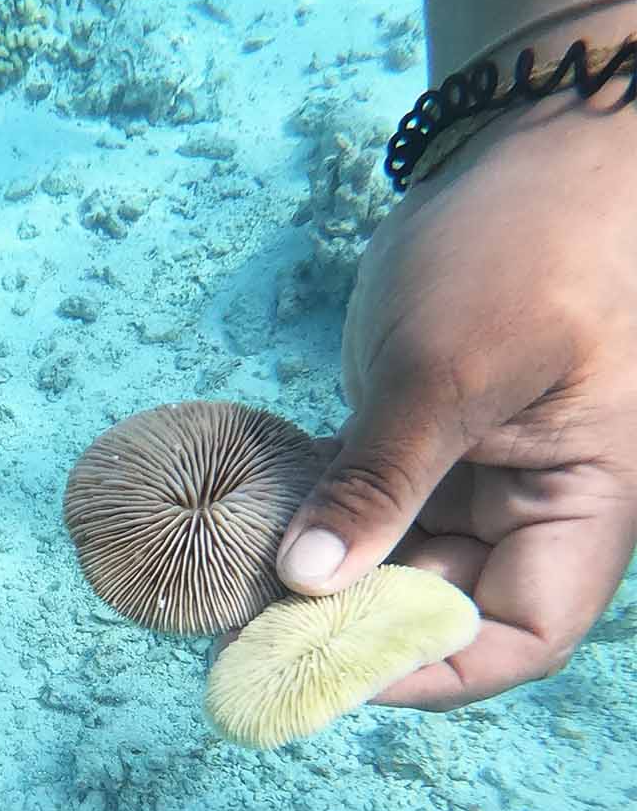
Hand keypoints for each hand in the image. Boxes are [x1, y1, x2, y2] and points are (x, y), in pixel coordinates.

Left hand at [274, 94, 636, 709]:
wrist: (531, 141)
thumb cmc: (526, 244)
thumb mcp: (447, 368)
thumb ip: (380, 482)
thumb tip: (306, 584)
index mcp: (579, 506)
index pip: (519, 637)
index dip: (430, 669)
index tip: (327, 665)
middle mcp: (533, 507)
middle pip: (444, 610)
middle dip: (352, 625)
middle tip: (246, 630)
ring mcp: (479, 474)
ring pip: (398, 562)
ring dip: (323, 578)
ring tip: (232, 585)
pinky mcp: (427, 440)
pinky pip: (372, 504)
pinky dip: (317, 519)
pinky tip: (250, 527)